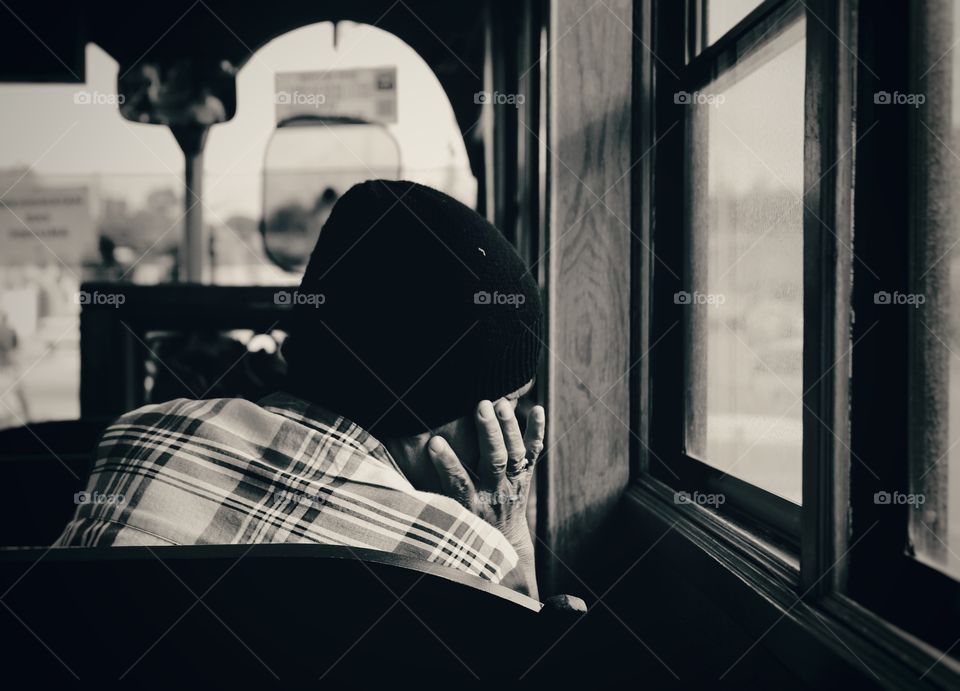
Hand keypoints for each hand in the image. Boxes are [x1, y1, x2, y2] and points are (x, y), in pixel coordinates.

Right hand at [427, 400, 544, 597]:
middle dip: (488, 433)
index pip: (458, 483)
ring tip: (501, 402)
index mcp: (471, 504)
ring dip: (509, 427)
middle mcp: (494, 493)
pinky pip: (534, 453)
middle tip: (480, 406)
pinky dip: (536, 431)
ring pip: (515, 455)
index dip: (447, 463)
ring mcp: (513, 485)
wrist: (504, 541)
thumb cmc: (466, 523)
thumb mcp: (447, 516)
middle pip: (494, 462)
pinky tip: (538, 408)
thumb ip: (429, 495)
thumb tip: (396, 473)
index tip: (433, 441)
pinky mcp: (525, 476)